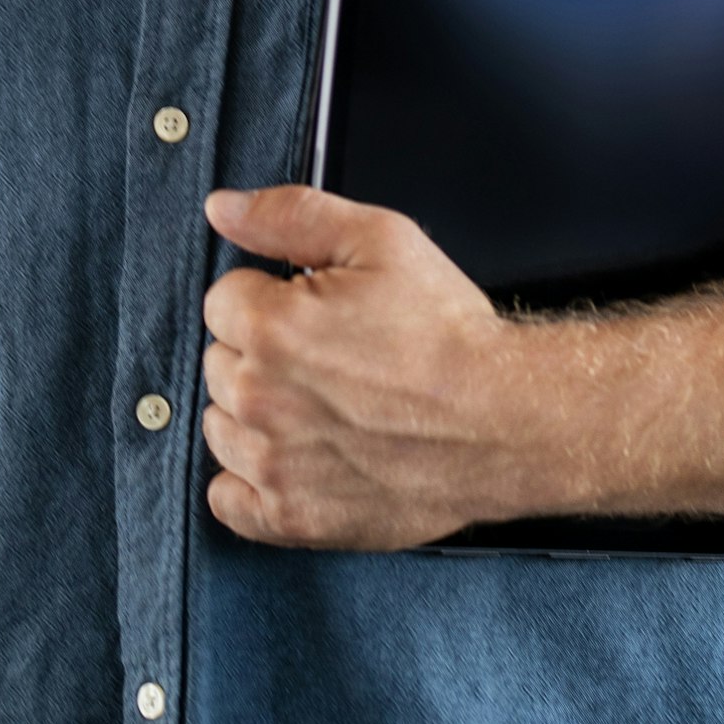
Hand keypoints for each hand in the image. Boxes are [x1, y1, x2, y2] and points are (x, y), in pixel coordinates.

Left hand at [196, 185, 540, 548]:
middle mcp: (260, 398)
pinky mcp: (291, 516)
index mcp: (272, 327)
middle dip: (261, 355)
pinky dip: (248, 482)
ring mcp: (272, 464)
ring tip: (320, 408)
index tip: (313, 314)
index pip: (223, 303)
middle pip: (219, 364)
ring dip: (255, 415)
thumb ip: (291, 215)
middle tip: (327, 360)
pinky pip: (226, 499)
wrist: (504, 421)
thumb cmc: (449, 335)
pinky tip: (292, 460)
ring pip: (221, 427)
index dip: (270, 300)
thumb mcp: (382, 240)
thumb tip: (223, 207)